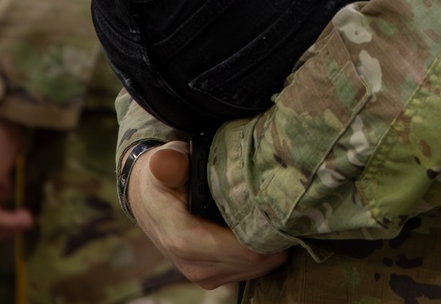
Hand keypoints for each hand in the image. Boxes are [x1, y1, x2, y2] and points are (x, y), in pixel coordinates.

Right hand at [129, 140, 287, 288]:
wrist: (147, 201)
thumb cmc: (162, 178)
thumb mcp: (164, 164)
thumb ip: (169, 164)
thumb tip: (166, 163)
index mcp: (185, 240)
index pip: (242, 250)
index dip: (269, 232)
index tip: (286, 207)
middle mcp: (195, 266)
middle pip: (254, 262)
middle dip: (276, 238)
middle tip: (293, 208)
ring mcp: (204, 276)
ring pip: (256, 270)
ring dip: (272, 246)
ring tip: (285, 216)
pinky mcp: (211, 277)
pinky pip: (248, 271)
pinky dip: (263, 253)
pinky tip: (270, 228)